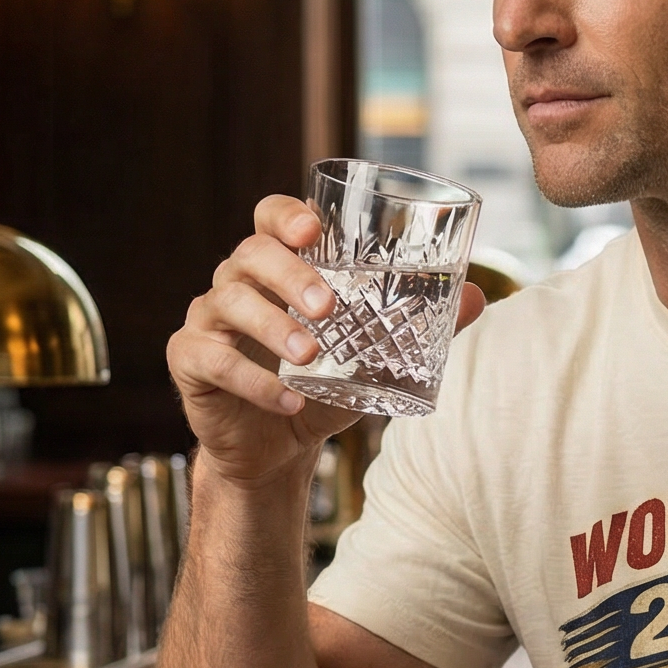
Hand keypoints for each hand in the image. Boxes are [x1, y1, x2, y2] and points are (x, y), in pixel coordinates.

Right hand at [167, 192, 484, 484]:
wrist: (278, 453)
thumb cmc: (324, 388)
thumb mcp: (374, 357)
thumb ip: (417, 325)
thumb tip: (478, 296)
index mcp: (278, 269)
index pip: (269, 219)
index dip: (285, 214)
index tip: (311, 230)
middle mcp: (237, 283)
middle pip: (249, 255)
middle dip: (289, 276)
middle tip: (328, 307)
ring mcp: (207, 319)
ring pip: (228, 301)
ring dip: (273, 328)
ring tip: (309, 357)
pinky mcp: (190, 362)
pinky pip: (212, 360)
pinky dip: (254, 381)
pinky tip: (289, 402)